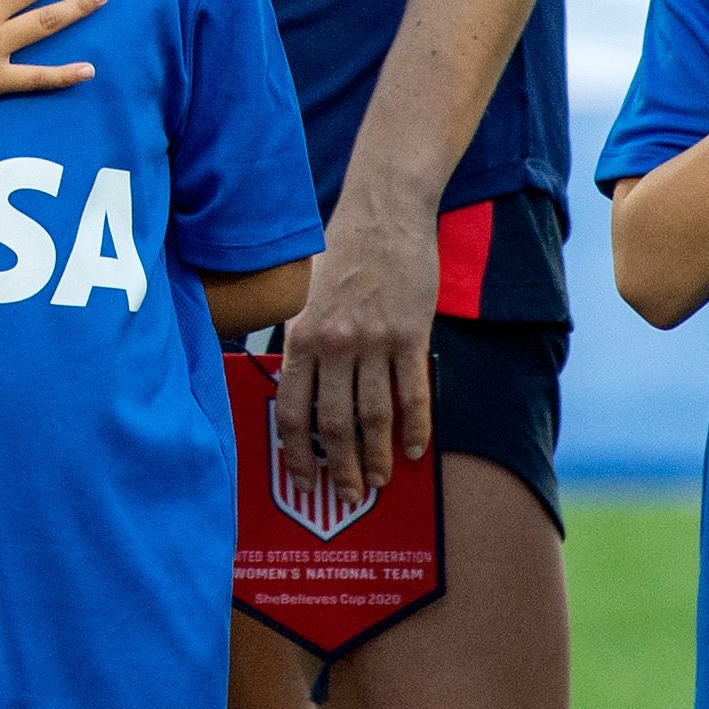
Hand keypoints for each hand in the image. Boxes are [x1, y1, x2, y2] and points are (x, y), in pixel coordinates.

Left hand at [276, 194, 435, 500]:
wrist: (383, 213)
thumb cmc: (339, 251)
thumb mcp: (302, 294)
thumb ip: (298, 338)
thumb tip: (294, 385)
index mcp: (300, 335)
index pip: (292, 410)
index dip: (297, 452)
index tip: (303, 479)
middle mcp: (334, 343)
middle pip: (334, 424)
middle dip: (340, 467)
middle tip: (347, 495)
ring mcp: (374, 341)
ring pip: (374, 417)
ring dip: (377, 457)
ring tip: (379, 482)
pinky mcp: (410, 336)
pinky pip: (413, 394)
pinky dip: (416, 427)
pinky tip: (417, 450)